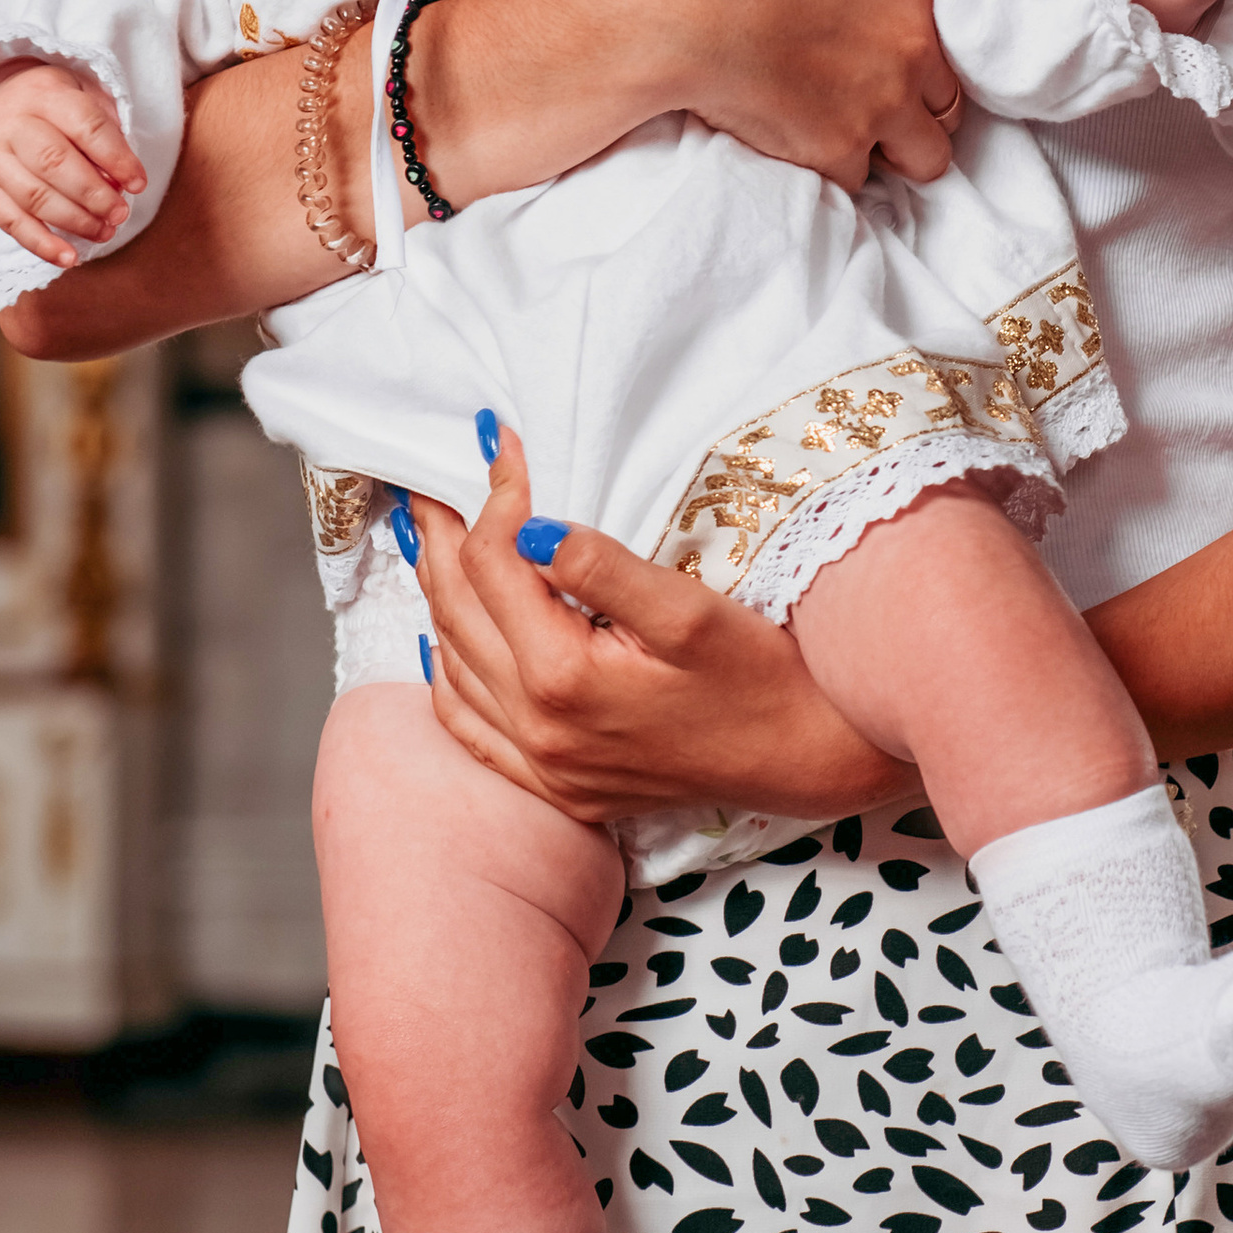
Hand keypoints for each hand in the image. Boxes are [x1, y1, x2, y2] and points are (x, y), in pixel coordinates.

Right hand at [0, 59, 145, 267]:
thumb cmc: (53, 105)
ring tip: (105, 232)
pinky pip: (10, 221)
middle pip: (54, 164)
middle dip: (94, 195)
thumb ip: (106, 132)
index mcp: (45, 94)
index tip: (139, 184)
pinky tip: (69, 258)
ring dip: (74, 221)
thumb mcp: (84, 96)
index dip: (116, 158)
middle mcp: (12, 124)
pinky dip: (41, 244)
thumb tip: (121, 182)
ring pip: (33, 197)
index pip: (86, 126)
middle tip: (121, 213)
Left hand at [409, 424, 909, 829]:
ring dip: (437, 597)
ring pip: (452, 666)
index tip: (505, 447)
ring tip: (431, 540)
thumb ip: (602, 567)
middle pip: (457, 613)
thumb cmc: (761, 678)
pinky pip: (468, 726)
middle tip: (428, 485)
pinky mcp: (555, 785)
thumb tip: (529, 527)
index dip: (495, 498)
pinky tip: (446, 640)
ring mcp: (541, 765)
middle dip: (442, 538)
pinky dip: (448, 673)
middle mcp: (537, 728)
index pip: (495, 565)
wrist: (804, 761)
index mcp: (563, 678)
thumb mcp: (691, 611)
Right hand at [659, 0, 960, 186]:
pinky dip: (836, 169)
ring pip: (922, 155)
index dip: (917, 52)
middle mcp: (910, 49)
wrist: (673, 10)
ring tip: (845, 129)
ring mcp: (879, 106)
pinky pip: (860, 180)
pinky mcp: (838, 152)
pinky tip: (803, 145)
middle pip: (948, 105)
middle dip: (915, 108)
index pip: (951, 40)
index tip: (880, 52)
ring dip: (892, 148)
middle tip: (866, 98)